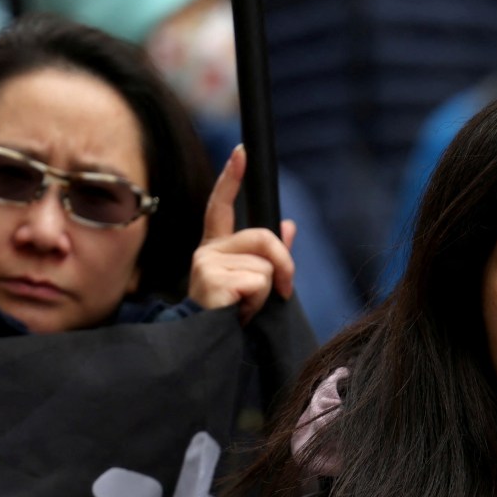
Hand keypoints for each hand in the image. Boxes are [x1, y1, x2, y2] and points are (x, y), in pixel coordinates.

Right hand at [190, 144, 295, 322]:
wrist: (206, 344)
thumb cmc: (231, 315)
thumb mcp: (255, 281)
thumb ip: (271, 253)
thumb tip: (290, 225)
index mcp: (216, 247)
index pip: (221, 205)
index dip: (231, 177)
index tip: (242, 151)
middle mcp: (208, 250)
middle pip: (264, 237)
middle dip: (285, 265)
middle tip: (285, 291)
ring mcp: (207, 263)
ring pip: (265, 266)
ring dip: (266, 293)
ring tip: (246, 308)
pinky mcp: (213, 279)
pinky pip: (259, 283)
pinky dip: (258, 303)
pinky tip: (240, 313)